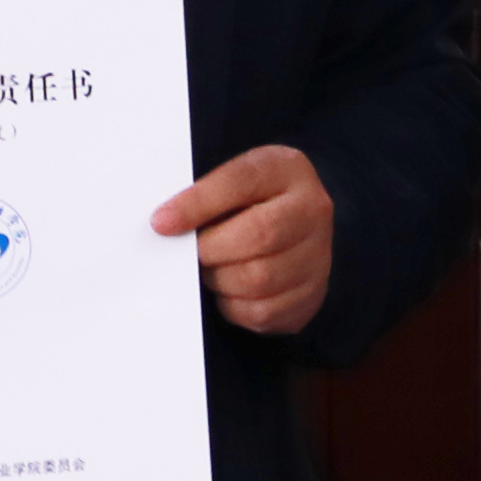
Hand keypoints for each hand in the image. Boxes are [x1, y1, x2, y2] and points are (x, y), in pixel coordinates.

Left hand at [154, 144, 333, 336]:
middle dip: (211, 249)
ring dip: (220, 279)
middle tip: (189, 253)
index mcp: (288, 169)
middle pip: (259, 235)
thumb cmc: (252, 201)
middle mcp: (312, 210)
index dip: (198, 203)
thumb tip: (165, 222)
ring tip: (209, 269)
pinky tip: (227, 290)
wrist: (296, 227)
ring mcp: (318, 255)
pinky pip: (262, 311)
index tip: (162, 222)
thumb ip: (206, 193)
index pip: (241, 181)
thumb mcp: (235, 180)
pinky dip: (233, 305)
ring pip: (259, 278)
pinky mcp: (310, 294)